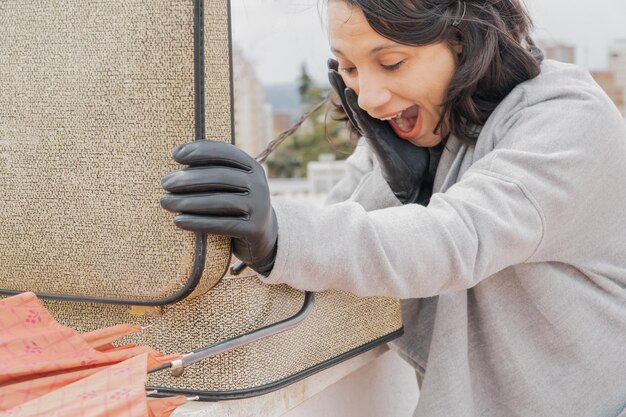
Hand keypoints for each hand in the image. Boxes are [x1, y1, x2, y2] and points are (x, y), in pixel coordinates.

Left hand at [160, 140, 276, 274]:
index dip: (200, 151)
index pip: (226, 153)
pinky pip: (222, 225)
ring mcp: (259, 207)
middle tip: (165, 183)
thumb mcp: (231, 183)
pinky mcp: (254, 229)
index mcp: (253, 167)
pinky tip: (178, 221)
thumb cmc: (235, 203)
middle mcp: (259, 185)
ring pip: (220, 201)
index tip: (175, 155)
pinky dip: (198, 222)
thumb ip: (212, 168)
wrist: (262, 234)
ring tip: (166, 202)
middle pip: (221, 177)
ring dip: (189, 201)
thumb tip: (178, 152)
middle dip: (189, 179)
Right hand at [328, 59, 432, 204]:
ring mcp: (370, 131)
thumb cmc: (413, 160)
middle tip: (330, 61)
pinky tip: (347, 90)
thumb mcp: (413, 133)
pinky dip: (352, 104)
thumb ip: (413, 118)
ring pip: (351, 105)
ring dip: (340, 89)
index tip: (344, 63)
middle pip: (351, 98)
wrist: (410, 181)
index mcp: (378, 121)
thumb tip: (423, 102)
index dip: (353, 80)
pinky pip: (361, 117)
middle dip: (340, 80)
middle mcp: (371, 124)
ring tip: (331, 70)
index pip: (363, 97)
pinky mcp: (373, 138)